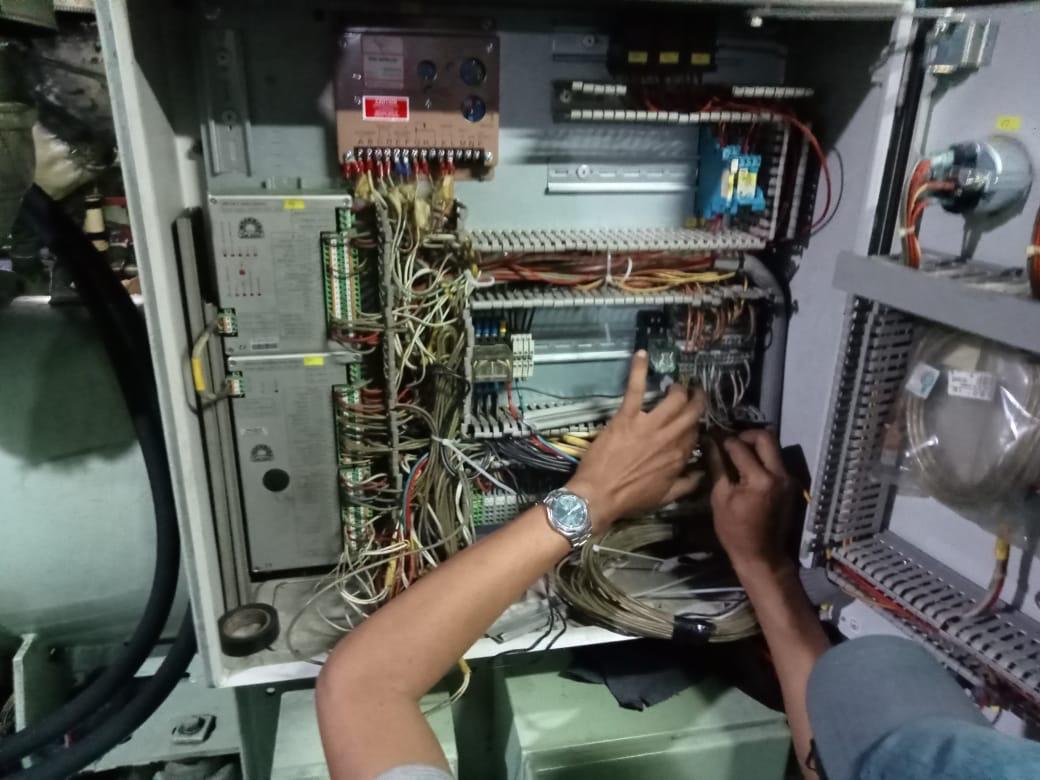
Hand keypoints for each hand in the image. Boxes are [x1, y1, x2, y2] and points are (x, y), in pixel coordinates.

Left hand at [567, 351, 705, 531]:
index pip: (695, 432)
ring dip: (677, 388)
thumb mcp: (665, 497)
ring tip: (676, 384)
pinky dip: (639, 369)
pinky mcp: (627, 416)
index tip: (692, 421)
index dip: (695, 425)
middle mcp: (670, 437)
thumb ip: (687, 485)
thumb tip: (702, 474)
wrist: (600, 495)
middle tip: (695, 392)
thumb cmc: (630, 498)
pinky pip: (636, 389)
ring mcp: (650, 424)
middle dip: (696, 399)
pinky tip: (641, 353)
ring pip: (674, 398)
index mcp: (678, 456)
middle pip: (691, 411)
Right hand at [708, 429, 793, 577]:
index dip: (723, 440)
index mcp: (760, 479)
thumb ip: (717, 466)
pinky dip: (762, 459)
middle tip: (730, 442)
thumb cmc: (735, 531)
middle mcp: (779, 474)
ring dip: (755, 446)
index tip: (712, 437)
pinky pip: (776, 462)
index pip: (740, 447)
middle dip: (745, 435)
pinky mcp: (791, 484)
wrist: (762, 555)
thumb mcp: (720, 497)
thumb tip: (708, 442)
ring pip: (773, 448)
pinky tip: (747, 468)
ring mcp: (789, 479)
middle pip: (766, 437)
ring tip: (737, 454)